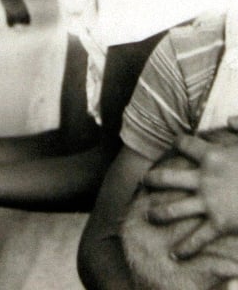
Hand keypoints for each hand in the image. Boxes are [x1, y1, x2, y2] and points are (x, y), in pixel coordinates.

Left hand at [143, 125, 237, 258]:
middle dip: (152, 179)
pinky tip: (175, 255)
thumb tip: (229, 118)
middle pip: (166, 177)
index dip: (179, 143)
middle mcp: (203, 178)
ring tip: (148, 215)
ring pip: (172, 209)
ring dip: (158, 213)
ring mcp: (208, 202)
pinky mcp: (219, 223)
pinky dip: (186, 248)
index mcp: (211, 155)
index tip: (176, 145)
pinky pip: (198, 238)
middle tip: (144, 181)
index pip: (184, 144)